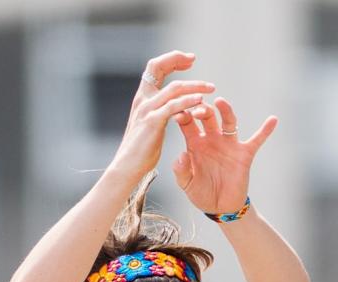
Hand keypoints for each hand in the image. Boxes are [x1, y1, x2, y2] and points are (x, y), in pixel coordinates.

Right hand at [111, 51, 214, 179]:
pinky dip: (188, 101)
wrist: (126, 167)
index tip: (188, 60)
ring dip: (194, 85)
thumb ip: (159, 113)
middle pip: (159, 67)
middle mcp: (143, 99)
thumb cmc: (139, 152)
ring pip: (174, 88)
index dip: (170, 59)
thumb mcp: (149, 126)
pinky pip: (174, 106)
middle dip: (177, 59)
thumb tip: (172, 109)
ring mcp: (147, 109)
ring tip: (210, 87)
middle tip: (194, 58)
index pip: (154, 68)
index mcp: (142, 98)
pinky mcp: (153, 122)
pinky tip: (201, 101)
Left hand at [171, 97, 276, 215]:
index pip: (187, 123)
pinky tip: (273, 120)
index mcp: (195, 144)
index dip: (182, 116)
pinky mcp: (244, 153)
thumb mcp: (187, 185)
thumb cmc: (201, 194)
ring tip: (220, 102)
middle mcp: (212, 139)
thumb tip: (182, 155)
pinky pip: (257, 140)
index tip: (177, 113)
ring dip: (225, 110)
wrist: (220, 208)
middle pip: (207, 117)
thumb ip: (181, 171)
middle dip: (202, 109)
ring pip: (228, 121)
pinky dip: (265, 130)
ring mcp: (229, 145)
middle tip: (198, 108)